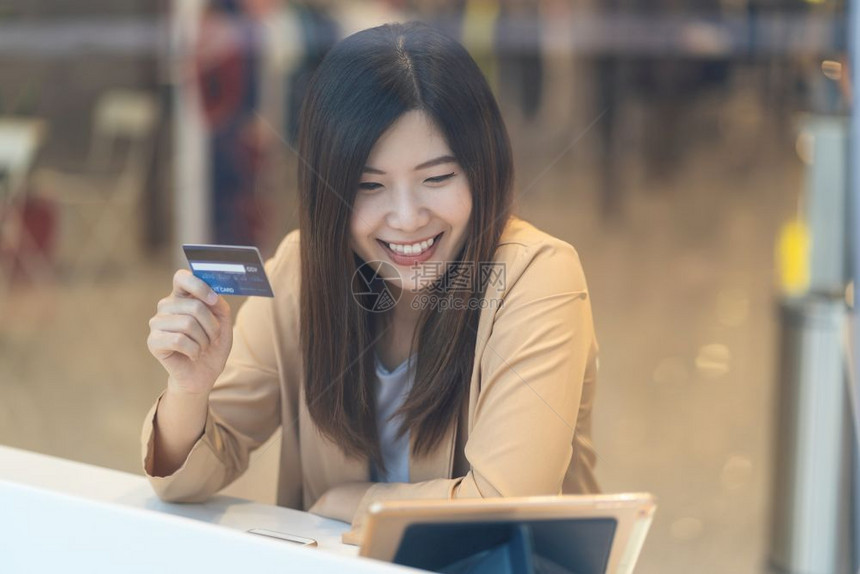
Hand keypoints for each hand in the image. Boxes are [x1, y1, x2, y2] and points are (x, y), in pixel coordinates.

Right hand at [147, 269, 232, 394]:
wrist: (203, 373)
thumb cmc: (212, 345)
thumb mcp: (223, 322)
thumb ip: (219, 305)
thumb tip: (212, 296)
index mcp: (182, 296)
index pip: (182, 277)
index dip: (199, 286)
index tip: (214, 301)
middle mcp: (166, 306)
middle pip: (194, 306)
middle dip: (211, 326)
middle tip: (212, 338)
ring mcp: (156, 323)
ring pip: (188, 324)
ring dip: (204, 340)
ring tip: (202, 347)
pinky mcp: (153, 341)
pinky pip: (179, 340)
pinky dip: (194, 350)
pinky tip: (193, 354)